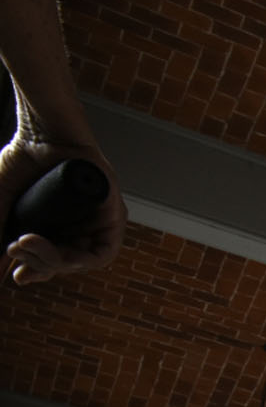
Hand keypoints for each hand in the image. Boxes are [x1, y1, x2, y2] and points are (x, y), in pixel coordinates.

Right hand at [0, 135, 124, 285]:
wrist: (41, 129)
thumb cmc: (25, 159)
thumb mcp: (5, 197)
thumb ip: (0, 225)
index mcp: (60, 226)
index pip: (54, 260)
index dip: (37, 272)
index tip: (19, 277)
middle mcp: (82, 227)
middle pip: (67, 264)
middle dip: (39, 263)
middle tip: (15, 249)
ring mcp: (99, 222)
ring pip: (84, 261)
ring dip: (53, 261)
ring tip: (25, 244)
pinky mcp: (114, 213)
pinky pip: (105, 250)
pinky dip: (80, 258)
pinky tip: (53, 248)